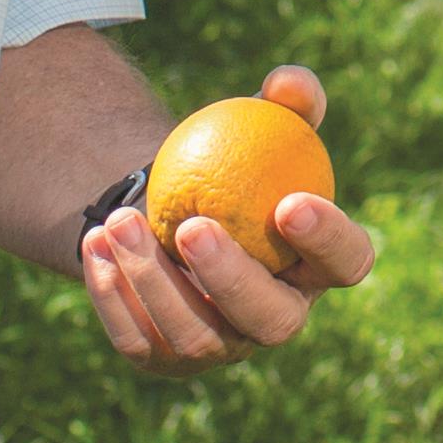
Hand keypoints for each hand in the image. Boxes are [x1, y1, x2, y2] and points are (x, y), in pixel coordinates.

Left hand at [80, 65, 374, 378]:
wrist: (168, 205)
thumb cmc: (232, 159)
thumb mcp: (261, 121)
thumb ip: (285, 99)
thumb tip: (286, 84)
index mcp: (318, 266)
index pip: (347, 262)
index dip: (329, 241)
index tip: (290, 203)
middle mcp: (278, 317)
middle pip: (272, 320)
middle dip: (232, 279)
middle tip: (192, 227)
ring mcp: (223, 346)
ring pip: (196, 335)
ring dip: (154, 281)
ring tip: (119, 222)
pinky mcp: (166, 358)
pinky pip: (139, 340)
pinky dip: (113, 295)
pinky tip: (95, 246)